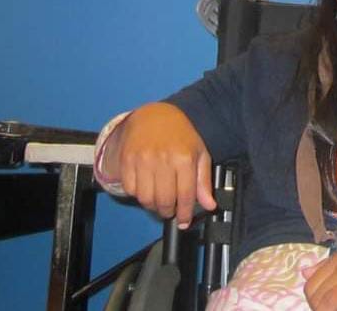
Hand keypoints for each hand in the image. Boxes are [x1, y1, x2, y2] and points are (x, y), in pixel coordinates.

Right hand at [102, 102, 215, 226]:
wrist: (156, 115)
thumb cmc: (180, 135)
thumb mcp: (199, 154)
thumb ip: (204, 182)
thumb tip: (209, 205)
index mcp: (184, 158)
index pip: (185, 196)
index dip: (185, 213)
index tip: (184, 221)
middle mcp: (163, 159)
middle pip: (164, 200)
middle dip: (168, 211)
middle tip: (170, 210)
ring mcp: (143, 159)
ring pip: (146, 198)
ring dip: (152, 205)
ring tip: (158, 199)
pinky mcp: (127, 160)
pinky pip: (130, 189)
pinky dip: (137, 194)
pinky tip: (145, 186)